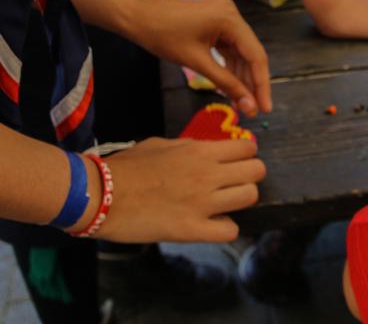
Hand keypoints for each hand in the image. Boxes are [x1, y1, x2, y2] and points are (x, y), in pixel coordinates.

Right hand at [88, 138, 264, 242]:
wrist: (102, 195)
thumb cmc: (128, 166)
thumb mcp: (162, 144)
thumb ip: (190, 147)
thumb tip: (208, 150)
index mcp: (200, 151)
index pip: (247, 147)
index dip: (246, 152)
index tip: (236, 158)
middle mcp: (208, 175)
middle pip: (257, 171)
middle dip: (250, 174)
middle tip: (234, 180)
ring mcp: (202, 204)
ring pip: (250, 198)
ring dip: (240, 199)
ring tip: (224, 202)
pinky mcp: (192, 231)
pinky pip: (230, 231)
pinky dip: (225, 228)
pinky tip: (212, 223)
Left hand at [132, 0, 270, 115]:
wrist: (138, 17)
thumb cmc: (164, 36)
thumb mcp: (197, 62)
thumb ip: (226, 84)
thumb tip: (249, 106)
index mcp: (230, 19)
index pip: (256, 55)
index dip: (262, 85)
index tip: (265, 110)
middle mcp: (233, 14)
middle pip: (251, 54)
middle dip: (251, 83)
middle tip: (253, 111)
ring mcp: (225, 17)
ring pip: (240, 53)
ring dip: (241, 78)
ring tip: (242, 104)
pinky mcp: (216, 23)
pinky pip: (229, 48)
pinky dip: (229, 67)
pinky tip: (231, 88)